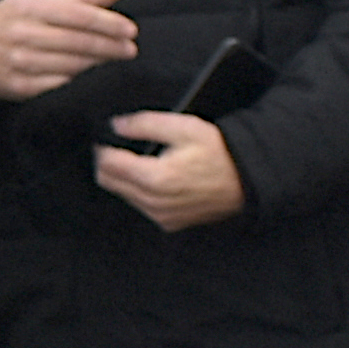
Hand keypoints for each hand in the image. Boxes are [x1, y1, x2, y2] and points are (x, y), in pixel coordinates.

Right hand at [0, 0, 139, 99]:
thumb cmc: (9, 21)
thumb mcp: (39, 1)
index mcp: (30, 8)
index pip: (76, 14)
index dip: (106, 23)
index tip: (129, 30)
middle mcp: (22, 34)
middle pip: (75, 41)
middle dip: (108, 46)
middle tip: (130, 49)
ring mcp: (17, 62)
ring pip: (68, 65)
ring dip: (96, 65)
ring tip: (114, 62)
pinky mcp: (15, 86)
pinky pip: (54, 86)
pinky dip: (75, 82)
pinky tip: (89, 79)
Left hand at [90, 108, 248, 229]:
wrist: (246, 180)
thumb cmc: (219, 153)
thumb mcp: (184, 127)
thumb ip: (145, 124)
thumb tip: (118, 125)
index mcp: (155, 177)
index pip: (107, 165)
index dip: (102, 149)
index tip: (105, 140)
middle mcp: (154, 202)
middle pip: (110, 183)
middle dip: (109, 164)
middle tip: (118, 149)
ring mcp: (161, 216)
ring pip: (124, 196)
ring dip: (124, 179)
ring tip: (139, 162)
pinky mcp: (169, 223)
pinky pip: (141, 207)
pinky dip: (139, 193)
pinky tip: (153, 178)